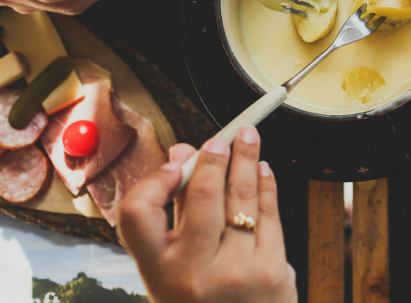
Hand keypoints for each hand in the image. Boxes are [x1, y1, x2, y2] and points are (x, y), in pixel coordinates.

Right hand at [118, 126, 297, 302]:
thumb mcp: (172, 271)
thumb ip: (173, 214)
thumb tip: (182, 155)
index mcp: (158, 273)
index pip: (137, 212)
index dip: (154, 180)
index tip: (175, 162)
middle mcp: (193, 273)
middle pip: (202, 194)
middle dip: (214, 157)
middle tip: (222, 138)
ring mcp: (236, 272)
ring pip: (242, 198)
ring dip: (247, 160)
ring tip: (249, 139)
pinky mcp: (273, 271)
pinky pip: (270, 215)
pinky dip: (266, 186)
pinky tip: (263, 170)